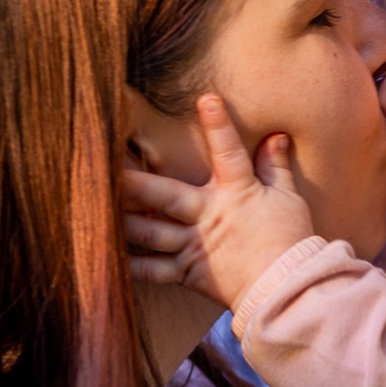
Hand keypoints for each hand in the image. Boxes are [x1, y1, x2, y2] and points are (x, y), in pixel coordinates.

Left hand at [123, 94, 317, 306]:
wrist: (287, 288)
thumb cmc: (290, 240)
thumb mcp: (288, 199)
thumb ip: (275, 167)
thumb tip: (276, 136)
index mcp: (238, 193)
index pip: (230, 153)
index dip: (219, 126)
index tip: (206, 99)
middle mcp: (210, 217)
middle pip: (167, 196)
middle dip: (136, 184)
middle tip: (107, 169)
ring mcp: (196, 246)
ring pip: (152, 233)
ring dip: (124, 221)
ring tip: (95, 209)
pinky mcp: (189, 271)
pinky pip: (155, 269)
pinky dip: (132, 264)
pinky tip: (109, 254)